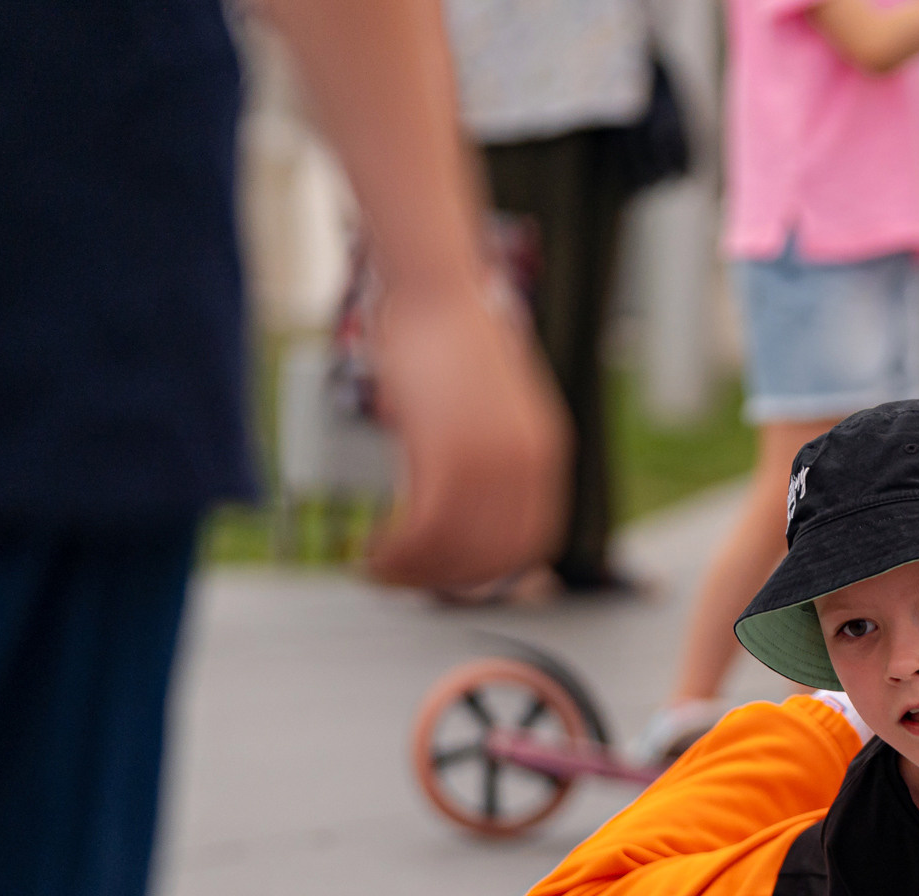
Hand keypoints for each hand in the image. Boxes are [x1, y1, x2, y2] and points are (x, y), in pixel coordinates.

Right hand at [363, 276, 567, 590]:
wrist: (438, 292)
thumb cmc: (448, 341)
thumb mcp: (484, 407)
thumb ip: (485, 454)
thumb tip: (452, 494)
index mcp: (545, 455)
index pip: (530, 542)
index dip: (489, 570)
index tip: (451, 575)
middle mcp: (527, 466)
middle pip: (494, 557)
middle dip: (446, 580)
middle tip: (405, 580)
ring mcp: (493, 462)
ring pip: (456, 550)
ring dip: (414, 572)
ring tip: (380, 569)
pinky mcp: (449, 455)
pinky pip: (427, 530)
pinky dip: (398, 553)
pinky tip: (373, 552)